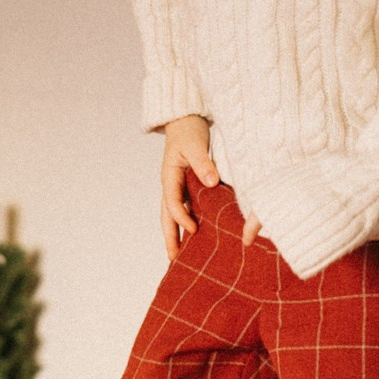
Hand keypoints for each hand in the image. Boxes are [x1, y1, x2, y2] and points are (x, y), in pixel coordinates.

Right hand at [160, 116, 219, 258]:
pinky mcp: (187, 187)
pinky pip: (185, 209)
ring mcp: (177, 187)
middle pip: (167, 216)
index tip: (193, 230)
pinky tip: (196, 235)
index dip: (181, 218)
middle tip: (173, 259)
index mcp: (169, 176)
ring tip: (180, 255)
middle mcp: (171, 185)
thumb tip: (211, 183)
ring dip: (176, 234)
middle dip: (170, 237)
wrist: (185, 120)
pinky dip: (187, 223)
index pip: (172, 203)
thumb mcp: (195, 145)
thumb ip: (203, 163)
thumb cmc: (189, 131)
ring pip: (173, 215)